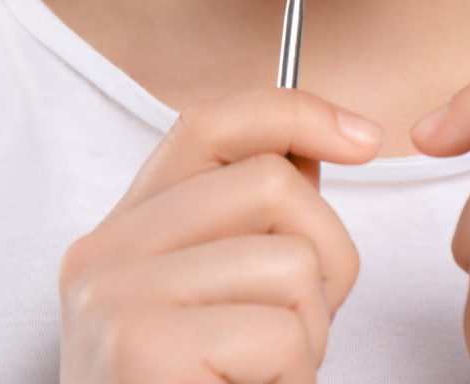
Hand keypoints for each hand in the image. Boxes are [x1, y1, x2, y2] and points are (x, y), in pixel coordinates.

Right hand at [58, 89, 382, 383]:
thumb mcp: (213, 299)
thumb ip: (246, 225)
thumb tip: (318, 146)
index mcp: (121, 231)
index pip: (210, 121)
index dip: (296, 112)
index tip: (364, 138)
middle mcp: (104, 253)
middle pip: (270, 184)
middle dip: (325, 253)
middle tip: (300, 324)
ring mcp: (117, 298)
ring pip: (291, 261)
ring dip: (310, 331)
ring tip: (266, 372)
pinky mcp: (145, 347)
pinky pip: (281, 330)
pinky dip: (294, 374)